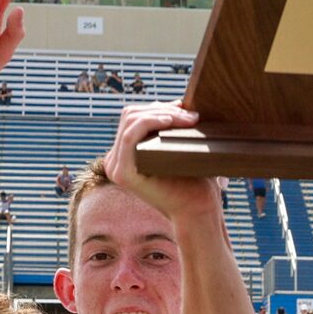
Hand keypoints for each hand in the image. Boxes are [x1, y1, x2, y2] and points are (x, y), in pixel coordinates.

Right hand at [106, 101, 221, 229]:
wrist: (198, 210)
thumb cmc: (194, 181)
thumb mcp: (179, 147)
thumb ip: (170, 127)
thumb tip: (175, 103)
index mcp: (124, 154)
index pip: (133, 116)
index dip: (159, 107)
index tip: (186, 110)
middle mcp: (114, 161)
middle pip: (130, 115)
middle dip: (162, 109)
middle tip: (192, 116)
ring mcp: (115, 167)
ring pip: (130, 121)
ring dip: (162, 114)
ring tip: (188, 120)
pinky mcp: (122, 173)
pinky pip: (130, 136)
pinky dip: (150, 122)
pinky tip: (170, 121)